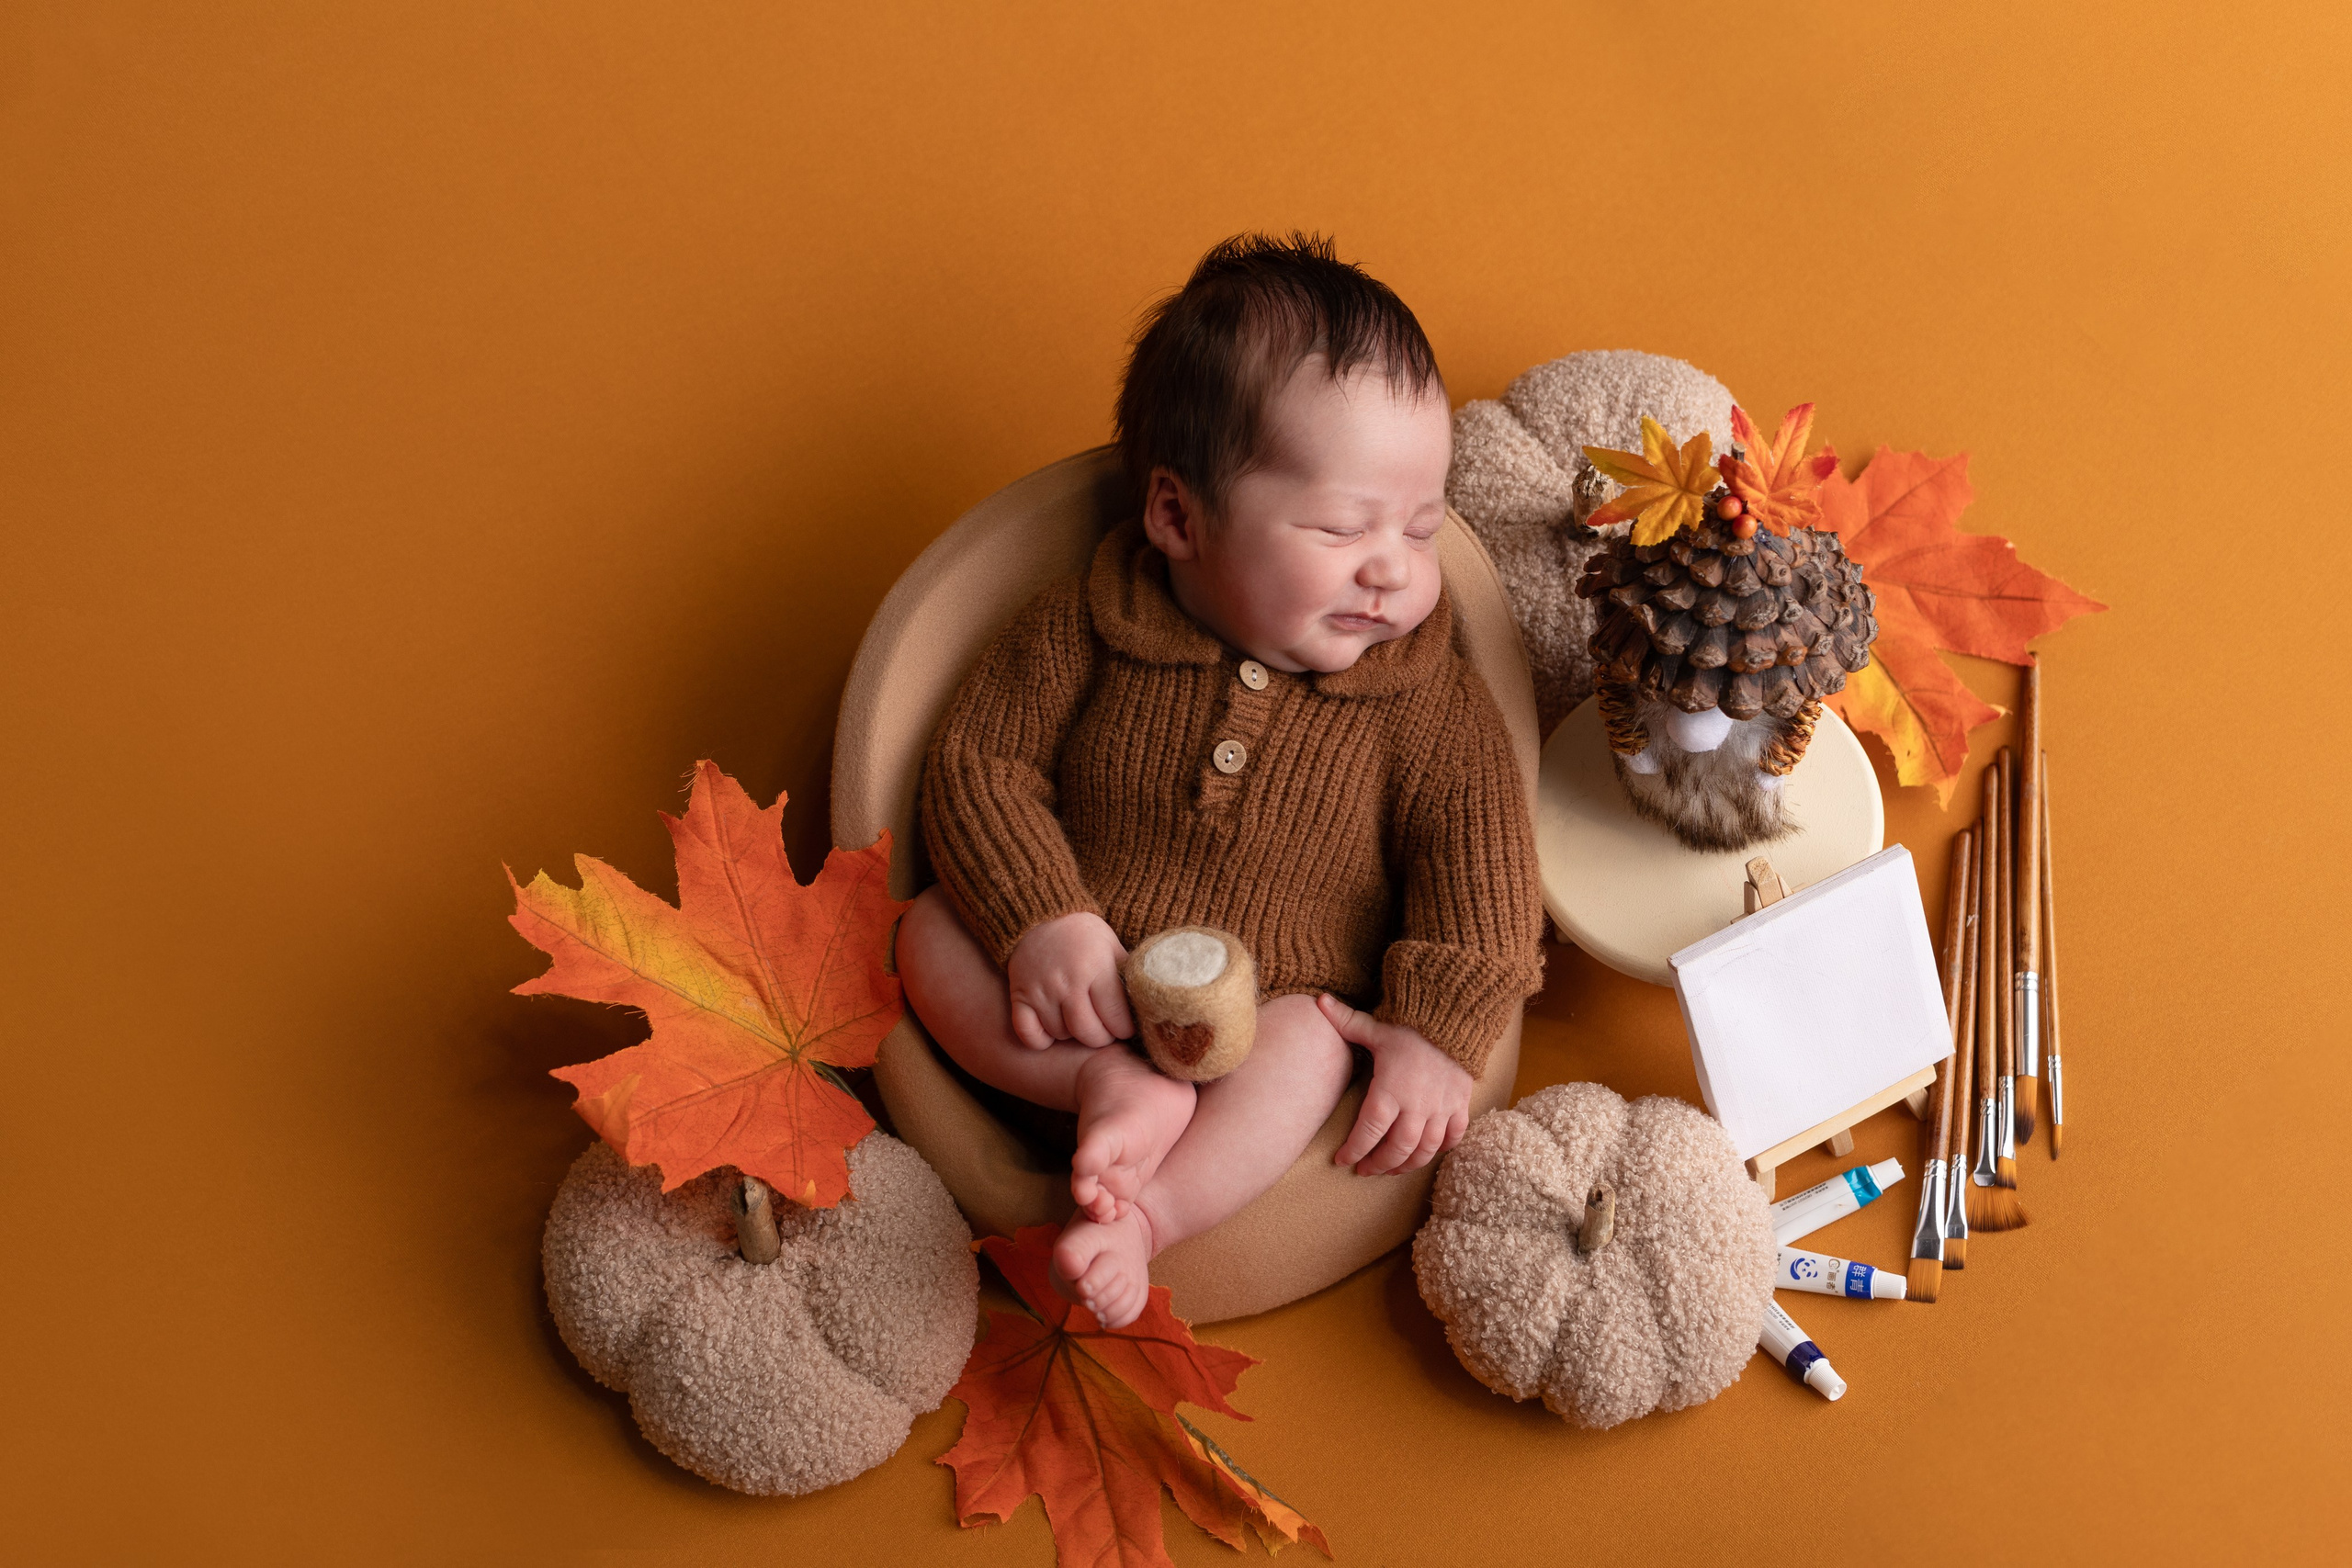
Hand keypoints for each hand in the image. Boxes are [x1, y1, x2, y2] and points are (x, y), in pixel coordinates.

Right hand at [1005, 912, 1134, 1049]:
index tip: (1125, 1026)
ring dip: (1073, 1034)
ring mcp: (1041, 991)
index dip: (1125, 1028)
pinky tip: (1052, 1027)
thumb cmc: (1084, 936)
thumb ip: (1128, 977)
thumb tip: (1148, 1007)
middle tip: (1105, 1029)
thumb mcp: (1113, 947)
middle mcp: (1067, 982)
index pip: (1117, 1018)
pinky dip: (1041, 1040)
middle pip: (1089, 1033)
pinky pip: (1030, 1036)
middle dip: (1102, 1037)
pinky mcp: (1019, 997)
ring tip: (1079, 1019)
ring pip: (1062, 1035)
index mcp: (1096, 968)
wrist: (1040, 917)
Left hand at [1320, 994, 1471, 1174]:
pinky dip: (1442, 1149)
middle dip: (1379, 1164)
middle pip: (1397, 1149)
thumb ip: (1345, 1020)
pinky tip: (1429, 1152)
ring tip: (1393, 1169)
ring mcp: (1441, 1109)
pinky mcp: (1460, 1105)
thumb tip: (1318, 1000)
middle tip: (1365, 1170)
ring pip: (1425, 1150)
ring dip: (1407, 1164)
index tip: (1342, 1160)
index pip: (1368, 1132)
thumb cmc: (1411, 1024)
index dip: (1354, 1151)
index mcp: (1389, 1091)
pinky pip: (1453, 1137)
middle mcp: (1416, 1106)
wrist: (1457, 1017)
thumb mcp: (1375, 1026)